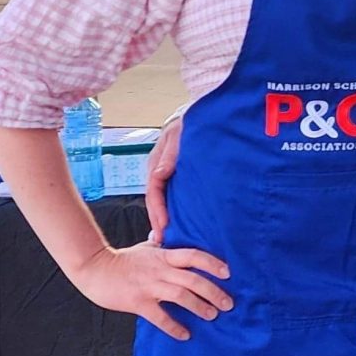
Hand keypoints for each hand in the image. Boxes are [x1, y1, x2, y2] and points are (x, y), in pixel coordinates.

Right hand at [71, 241, 231, 340]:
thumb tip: (166, 232)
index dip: (213, 263)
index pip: (194, 256)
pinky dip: (174, 326)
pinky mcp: (138, 302)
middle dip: (213, 291)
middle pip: (193, 279)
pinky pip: (160, 317)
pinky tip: (185, 335)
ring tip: (213, 316)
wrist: (95, 269)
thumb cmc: (122, 259)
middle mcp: (160, 270)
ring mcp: (149, 286)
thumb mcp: (145, 247)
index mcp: (164, 255)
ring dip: (199, 306)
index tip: (229, 273)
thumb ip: (160, 243)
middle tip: (228, 303)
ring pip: (180, 295)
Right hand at [146, 117, 182, 244]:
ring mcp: (167, 173)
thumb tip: (159, 174)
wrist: (202, 115)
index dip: (157, 209)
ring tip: (168, 237)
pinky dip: (172, 209)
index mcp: (157, 162)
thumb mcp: (179, 134)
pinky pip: (171, 194)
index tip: (163, 226)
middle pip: (155, 199)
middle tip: (163, 240)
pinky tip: (178, 221)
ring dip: (164, 217)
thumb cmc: (190, 122)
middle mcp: (159, 170)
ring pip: (162, 199)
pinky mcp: (177, 175)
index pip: (153, 190)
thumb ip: (170, 153)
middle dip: (158, 220)